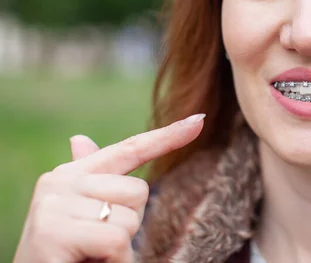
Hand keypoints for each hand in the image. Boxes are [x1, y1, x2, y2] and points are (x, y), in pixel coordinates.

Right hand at [13, 114, 205, 262]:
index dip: (167, 137)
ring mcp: (54, 204)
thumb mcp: (83, 216)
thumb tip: (79, 138)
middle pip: (138, 191)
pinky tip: (88, 262)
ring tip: (91, 255)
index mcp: (72, 175)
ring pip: (129, 218)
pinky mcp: (53, 230)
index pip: (128, 149)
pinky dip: (114, 260)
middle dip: (129, 225)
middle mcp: (60, 181)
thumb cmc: (67, 254)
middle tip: (98, 244)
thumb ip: (93, 183)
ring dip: (120, 247)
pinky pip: (115, 239)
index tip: (199, 120)